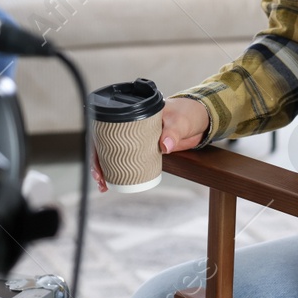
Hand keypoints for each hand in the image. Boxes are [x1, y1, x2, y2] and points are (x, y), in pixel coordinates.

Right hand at [89, 96, 209, 192]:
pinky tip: (115, 184)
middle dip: (99, 163)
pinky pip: (130, 162)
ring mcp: (138, 140)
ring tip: (104, 186)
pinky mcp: (147, 151)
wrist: (200, 119)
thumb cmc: (187, 112)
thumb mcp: (179, 120)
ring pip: (116, 155)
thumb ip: (173, 132)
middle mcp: (131, 128)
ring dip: (108, 170)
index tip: (97, 160)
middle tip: (100, 179)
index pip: (107, 129)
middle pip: (107, 145)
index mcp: (134, 115)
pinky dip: (123, 173)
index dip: (98, 145)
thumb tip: (164, 146)